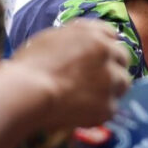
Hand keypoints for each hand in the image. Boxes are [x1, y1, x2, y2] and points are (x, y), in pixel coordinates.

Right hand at [12, 19, 131, 128]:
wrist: (26, 92)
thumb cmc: (29, 65)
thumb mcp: (51, 39)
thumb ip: (75, 38)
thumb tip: (84, 45)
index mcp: (93, 34)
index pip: (111, 34)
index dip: (103, 47)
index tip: (98, 56)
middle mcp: (107, 53)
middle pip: (122, 58)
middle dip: (112, 67)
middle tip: (96, 79)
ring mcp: (111, 80)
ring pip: (122, 83)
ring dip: (110, 89)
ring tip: (88, 97)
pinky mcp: (108, 106)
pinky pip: (110, 108)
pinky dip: (98, 111)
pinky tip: (80, 112)